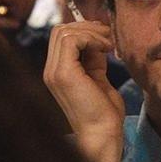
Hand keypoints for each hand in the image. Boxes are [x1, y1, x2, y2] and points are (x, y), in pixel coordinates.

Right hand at [43, 21, 124, 158]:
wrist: (102, 134)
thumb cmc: (105, 113)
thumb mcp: (99, 78)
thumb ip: (94, 60)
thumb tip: (98, 41)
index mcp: (57, 72)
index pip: (61, 38)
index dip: (84, 31)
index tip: (106, 37)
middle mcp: (51, 71)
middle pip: (60, 30)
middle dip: (87, 27)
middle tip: (109, 36)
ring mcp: (54, 72)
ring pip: (64, 32)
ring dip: (91, 32)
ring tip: (109, 44)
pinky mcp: (63, 74)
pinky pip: (71, 40)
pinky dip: (91, 38)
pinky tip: (106, 49)